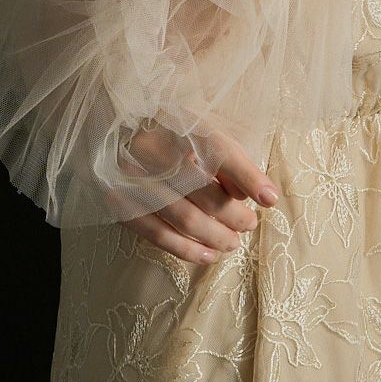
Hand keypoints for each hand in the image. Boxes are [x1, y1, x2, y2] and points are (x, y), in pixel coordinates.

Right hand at [119, 124, 278, 265]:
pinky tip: (207, 255)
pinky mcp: (120, 202)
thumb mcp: (199, 131)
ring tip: (232, 242)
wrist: (111, 129)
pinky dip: (186, 249)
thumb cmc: (165, 133)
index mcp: (178, 126)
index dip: (248, 177)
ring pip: (185, 218)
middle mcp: (155, 151)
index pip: (220, 152)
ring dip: (215, 237)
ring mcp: (135, 179)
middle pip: (205, 192)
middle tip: (248, 224)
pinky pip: (158, 234)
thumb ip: (229, 160)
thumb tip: (257, 196)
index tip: (269, 199)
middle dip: (234, 216)